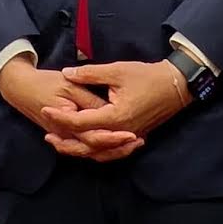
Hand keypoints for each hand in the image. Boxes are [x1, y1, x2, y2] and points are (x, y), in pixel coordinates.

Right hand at [0, 58, 141, 161]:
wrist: (20, 87)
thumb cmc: (45, 82)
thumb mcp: (70, 85)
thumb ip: (90, 100)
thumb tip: (113, 110)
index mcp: (67, 123)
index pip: (95, 136)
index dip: (115, 137)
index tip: (133, 134)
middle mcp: (66, 135)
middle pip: (95, 150)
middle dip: (118, 148)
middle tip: (139, 141)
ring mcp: (65, 137)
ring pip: (91, 152)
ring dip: (111, 151)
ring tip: (132, 144)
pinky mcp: (66, 136)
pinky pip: (85, 148)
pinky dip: (101, 148)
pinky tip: (116, 142)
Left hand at [45, 59, 192, 158]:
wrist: (177, 85)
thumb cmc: (148, 76)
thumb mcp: (117, 70)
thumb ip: (90, 74)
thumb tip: (67, 73)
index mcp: (115, 116)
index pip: (81, 122)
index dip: (61, 117)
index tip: (45, 110)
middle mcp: (121, 132)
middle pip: (88, 146)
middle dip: (66, 142)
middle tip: (46, 135)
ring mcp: (129, 137)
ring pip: (99, 153)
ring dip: (79, 150)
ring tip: (61, 144)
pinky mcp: (134, 137)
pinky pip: (111, 151)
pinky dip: (96, 151)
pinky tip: (85, 145)